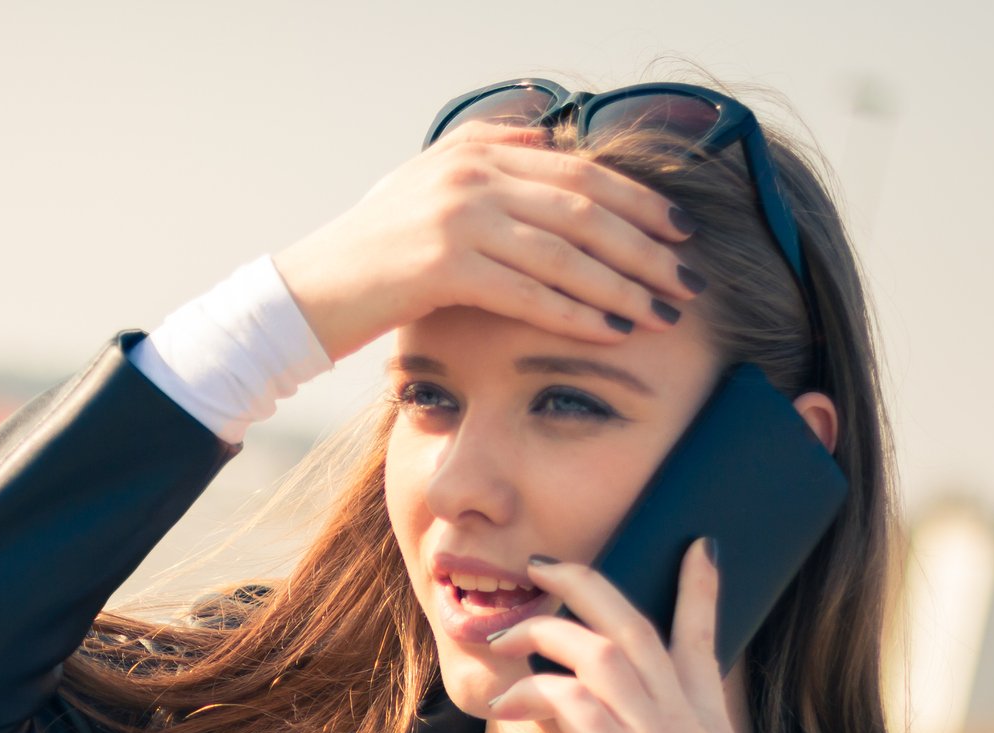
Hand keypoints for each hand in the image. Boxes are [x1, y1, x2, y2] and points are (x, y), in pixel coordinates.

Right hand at [271, 120, 701, 363]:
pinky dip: (577, 313)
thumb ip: (487, 157)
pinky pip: (530, 292)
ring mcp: (456, 218)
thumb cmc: (368, 255)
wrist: (304, 294)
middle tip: (689, 280)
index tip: (681, 233)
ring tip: (662, 313)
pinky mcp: (442, 265)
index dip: (639, 203)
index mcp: (475, 153)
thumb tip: (551, 140)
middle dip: (646, 248)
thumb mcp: (424, 187)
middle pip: (586, 209)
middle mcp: (471, 176)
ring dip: (623, 286)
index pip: (580, 173)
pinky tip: (611, 331)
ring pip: (566, 252)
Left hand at [480, 538, 743, 732]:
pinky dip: (528, 689)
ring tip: (501, 640)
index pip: (709, 646)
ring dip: (542, 634)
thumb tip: (599, 702)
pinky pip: (567, 696)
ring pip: (601, 651)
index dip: (698, 593)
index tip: (694, 547)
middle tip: (544, 566)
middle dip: (589, 585)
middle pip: (642, 629)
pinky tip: (503, 704)